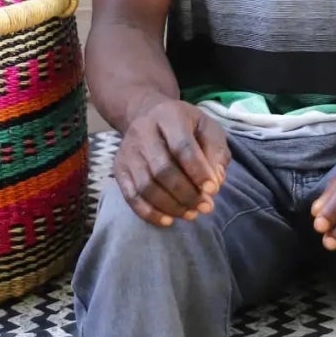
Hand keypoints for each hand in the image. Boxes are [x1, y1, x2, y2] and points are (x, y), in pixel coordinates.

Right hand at [113, 100, 230, 227]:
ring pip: (146, 186)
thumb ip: (216, 153)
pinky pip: (131, 196)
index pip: (182, 147)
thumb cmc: (185, 126)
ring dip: (171, 206)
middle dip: (186, 193)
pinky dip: (149, 213)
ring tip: (191, 214)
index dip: (198, 172)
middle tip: (205, 207)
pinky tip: (168, 221)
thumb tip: (215, 182)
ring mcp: (128, 151)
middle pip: (162, 170)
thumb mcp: (207, 128)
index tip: (213, 190)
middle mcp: (143, 131)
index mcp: (169, 116)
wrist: (148, 115)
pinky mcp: (119, 169)